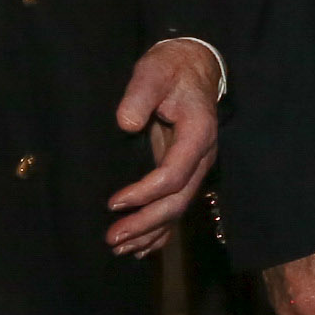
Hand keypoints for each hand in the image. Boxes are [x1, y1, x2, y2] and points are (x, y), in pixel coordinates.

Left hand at [105, 37, 221, 256]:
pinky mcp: (184, 171)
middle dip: (146, 223)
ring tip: (119, 248)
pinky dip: (160, 230)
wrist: (193, 67)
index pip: (174, 175)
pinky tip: (141, 247)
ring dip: (150, 232)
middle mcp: (201, 157)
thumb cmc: (171, 69)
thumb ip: (140, 95)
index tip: (114, 201)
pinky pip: (175, 206)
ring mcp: (194, 167)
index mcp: (197, 135)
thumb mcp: (154, 72)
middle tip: (113, 237)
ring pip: (177, 209)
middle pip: (178, 200)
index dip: (145, 193)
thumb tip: (126, 124)